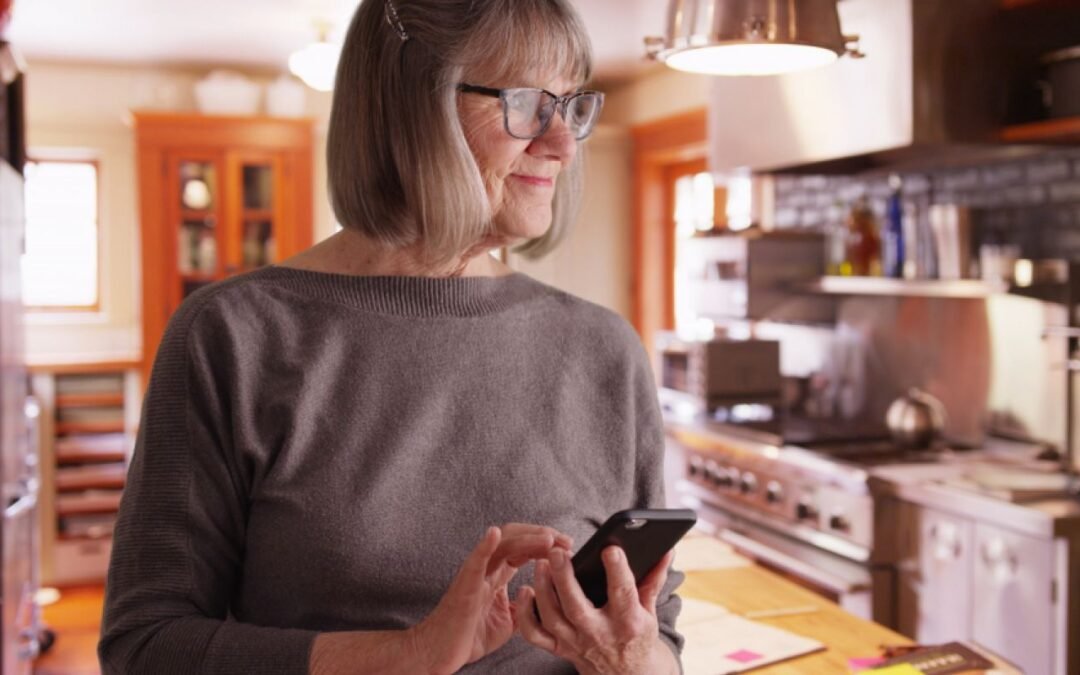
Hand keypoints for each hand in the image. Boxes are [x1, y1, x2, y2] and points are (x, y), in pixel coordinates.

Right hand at [408, 524, 571, 674]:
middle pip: (516, 538)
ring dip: (527, 538)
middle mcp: (486, 568)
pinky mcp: (464, 585)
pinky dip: (485, 545)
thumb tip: (544, 601)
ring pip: (502, 544)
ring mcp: (475, 574)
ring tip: (549, 539)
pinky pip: (475, 561)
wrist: (440, 652)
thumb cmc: (468, 636)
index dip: (546, 543)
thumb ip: (524, 607)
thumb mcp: (508, 621)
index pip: (524, 548)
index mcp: (496, 574)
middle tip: (565, 541)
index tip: (568, 547)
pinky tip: (495, 534)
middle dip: (542, 535)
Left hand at [515, 547, 677, 674]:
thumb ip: (653, 578)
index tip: (610, 548)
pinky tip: (525, 591)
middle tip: (557, 552)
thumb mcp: (649, 609)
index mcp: (628, 623)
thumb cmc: (637, 634)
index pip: (623, 594)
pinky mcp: (560, 648)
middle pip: (577, 607)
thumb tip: (666, 550)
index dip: (618, 570)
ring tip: (541, 562)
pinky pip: (536, 635)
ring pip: (553, 618)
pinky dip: (526, 615)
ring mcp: (576, 643)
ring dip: (543, 590)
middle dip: (565, 578)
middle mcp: (600, 634)